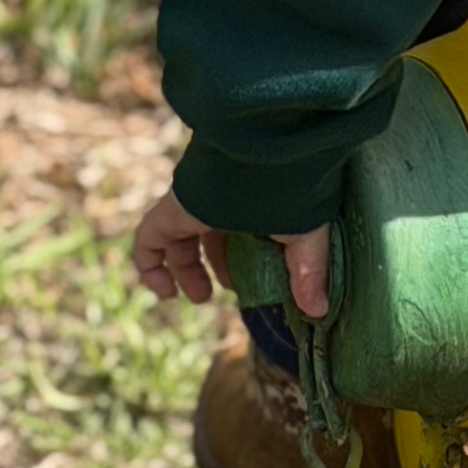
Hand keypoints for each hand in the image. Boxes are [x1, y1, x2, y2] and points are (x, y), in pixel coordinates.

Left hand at [130, 186, 331, 318]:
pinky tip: (165, 293)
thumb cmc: (293, 191)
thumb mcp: (306, 237)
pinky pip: (148, 241)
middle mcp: (220, 202)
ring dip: (186, 271)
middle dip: (217, 264)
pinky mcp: (170, 212)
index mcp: (252, 203)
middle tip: (229, 287)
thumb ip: (308, 273)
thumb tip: (318, 310)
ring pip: (179, 240)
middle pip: (210, 236)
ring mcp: (193, 205)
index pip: (241, 231)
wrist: (266, 157)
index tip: (255, 282)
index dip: (245, 257)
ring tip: (201, 298)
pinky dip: (150, 267)